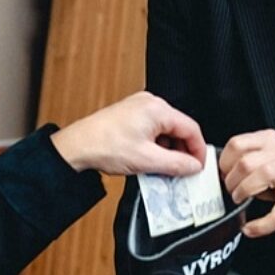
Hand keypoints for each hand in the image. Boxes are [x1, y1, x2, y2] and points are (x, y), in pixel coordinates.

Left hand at [51, 92, 205, 176]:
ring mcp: (139, 108)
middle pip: (179, 128)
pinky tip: (151, 161)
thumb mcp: (147, 160)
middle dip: (182, 151)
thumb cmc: (104, 146)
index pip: (191, 128)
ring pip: (166, 131)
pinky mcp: (130, 116)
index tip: (198, 166)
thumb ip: (176, 164)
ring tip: (163, 169)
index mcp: (157, 109)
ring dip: (168, 150)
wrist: (76, 146)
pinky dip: (156, 146)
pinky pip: (153, 130)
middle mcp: (150, 104)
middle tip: (182, 171)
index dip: (198, 150)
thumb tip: (193, 166)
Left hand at [221, 129, 274, 237]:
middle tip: (231, 189)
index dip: (224, 162)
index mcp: (270, 140)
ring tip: (240, 199)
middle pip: (246, 162)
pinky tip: (250, 228)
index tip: (223, 173)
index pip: (237, 144)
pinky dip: (260, 225)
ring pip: (261, 175)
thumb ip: (245, 157)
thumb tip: (220, 174)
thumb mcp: (265, 154)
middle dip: (231, 180)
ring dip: (243, 192)